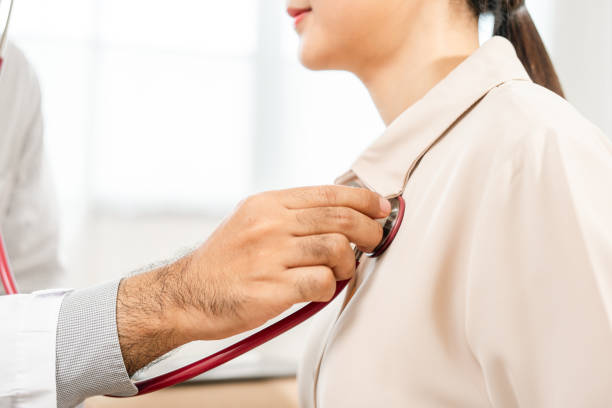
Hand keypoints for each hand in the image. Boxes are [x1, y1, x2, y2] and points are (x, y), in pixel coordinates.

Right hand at [117, 185, 390, 374]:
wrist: (187, 295)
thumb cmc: (225, 262)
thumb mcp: (251, 222)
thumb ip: (291, 216)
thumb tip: (340, 214)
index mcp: (268, 204)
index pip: (328, 193)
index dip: (363, 199)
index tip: (381, 208)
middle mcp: (270, 224)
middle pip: (340, 218)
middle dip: (369, 230)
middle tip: (374, 242)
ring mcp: (270, 255)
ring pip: (337, 249)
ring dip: (349, 263)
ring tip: (340, 272)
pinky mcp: (271, 288)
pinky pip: (322, 282)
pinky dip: (330, 288)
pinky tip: (319, 291)